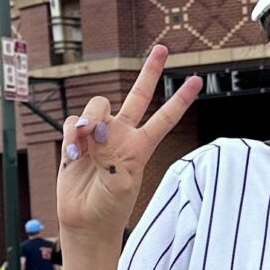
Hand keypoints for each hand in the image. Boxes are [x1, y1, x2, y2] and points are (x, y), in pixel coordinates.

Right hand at [59, 44, 200, 246]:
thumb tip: (95, 129)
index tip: (196, 79)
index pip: (165, 117)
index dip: (180, 99)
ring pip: (97, 106)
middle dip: (150, 72)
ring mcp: (99, 135)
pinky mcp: (76, 140)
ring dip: (90, 120)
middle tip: (162, 48)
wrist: (86, 221)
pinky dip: (72, 133)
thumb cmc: (111, 207)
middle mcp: (122, 134)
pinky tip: (74, 152)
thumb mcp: (122, 182)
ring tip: (87, 142)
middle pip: (138, 95)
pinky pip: (73, 123)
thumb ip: (112, 151)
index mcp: (141, 145)